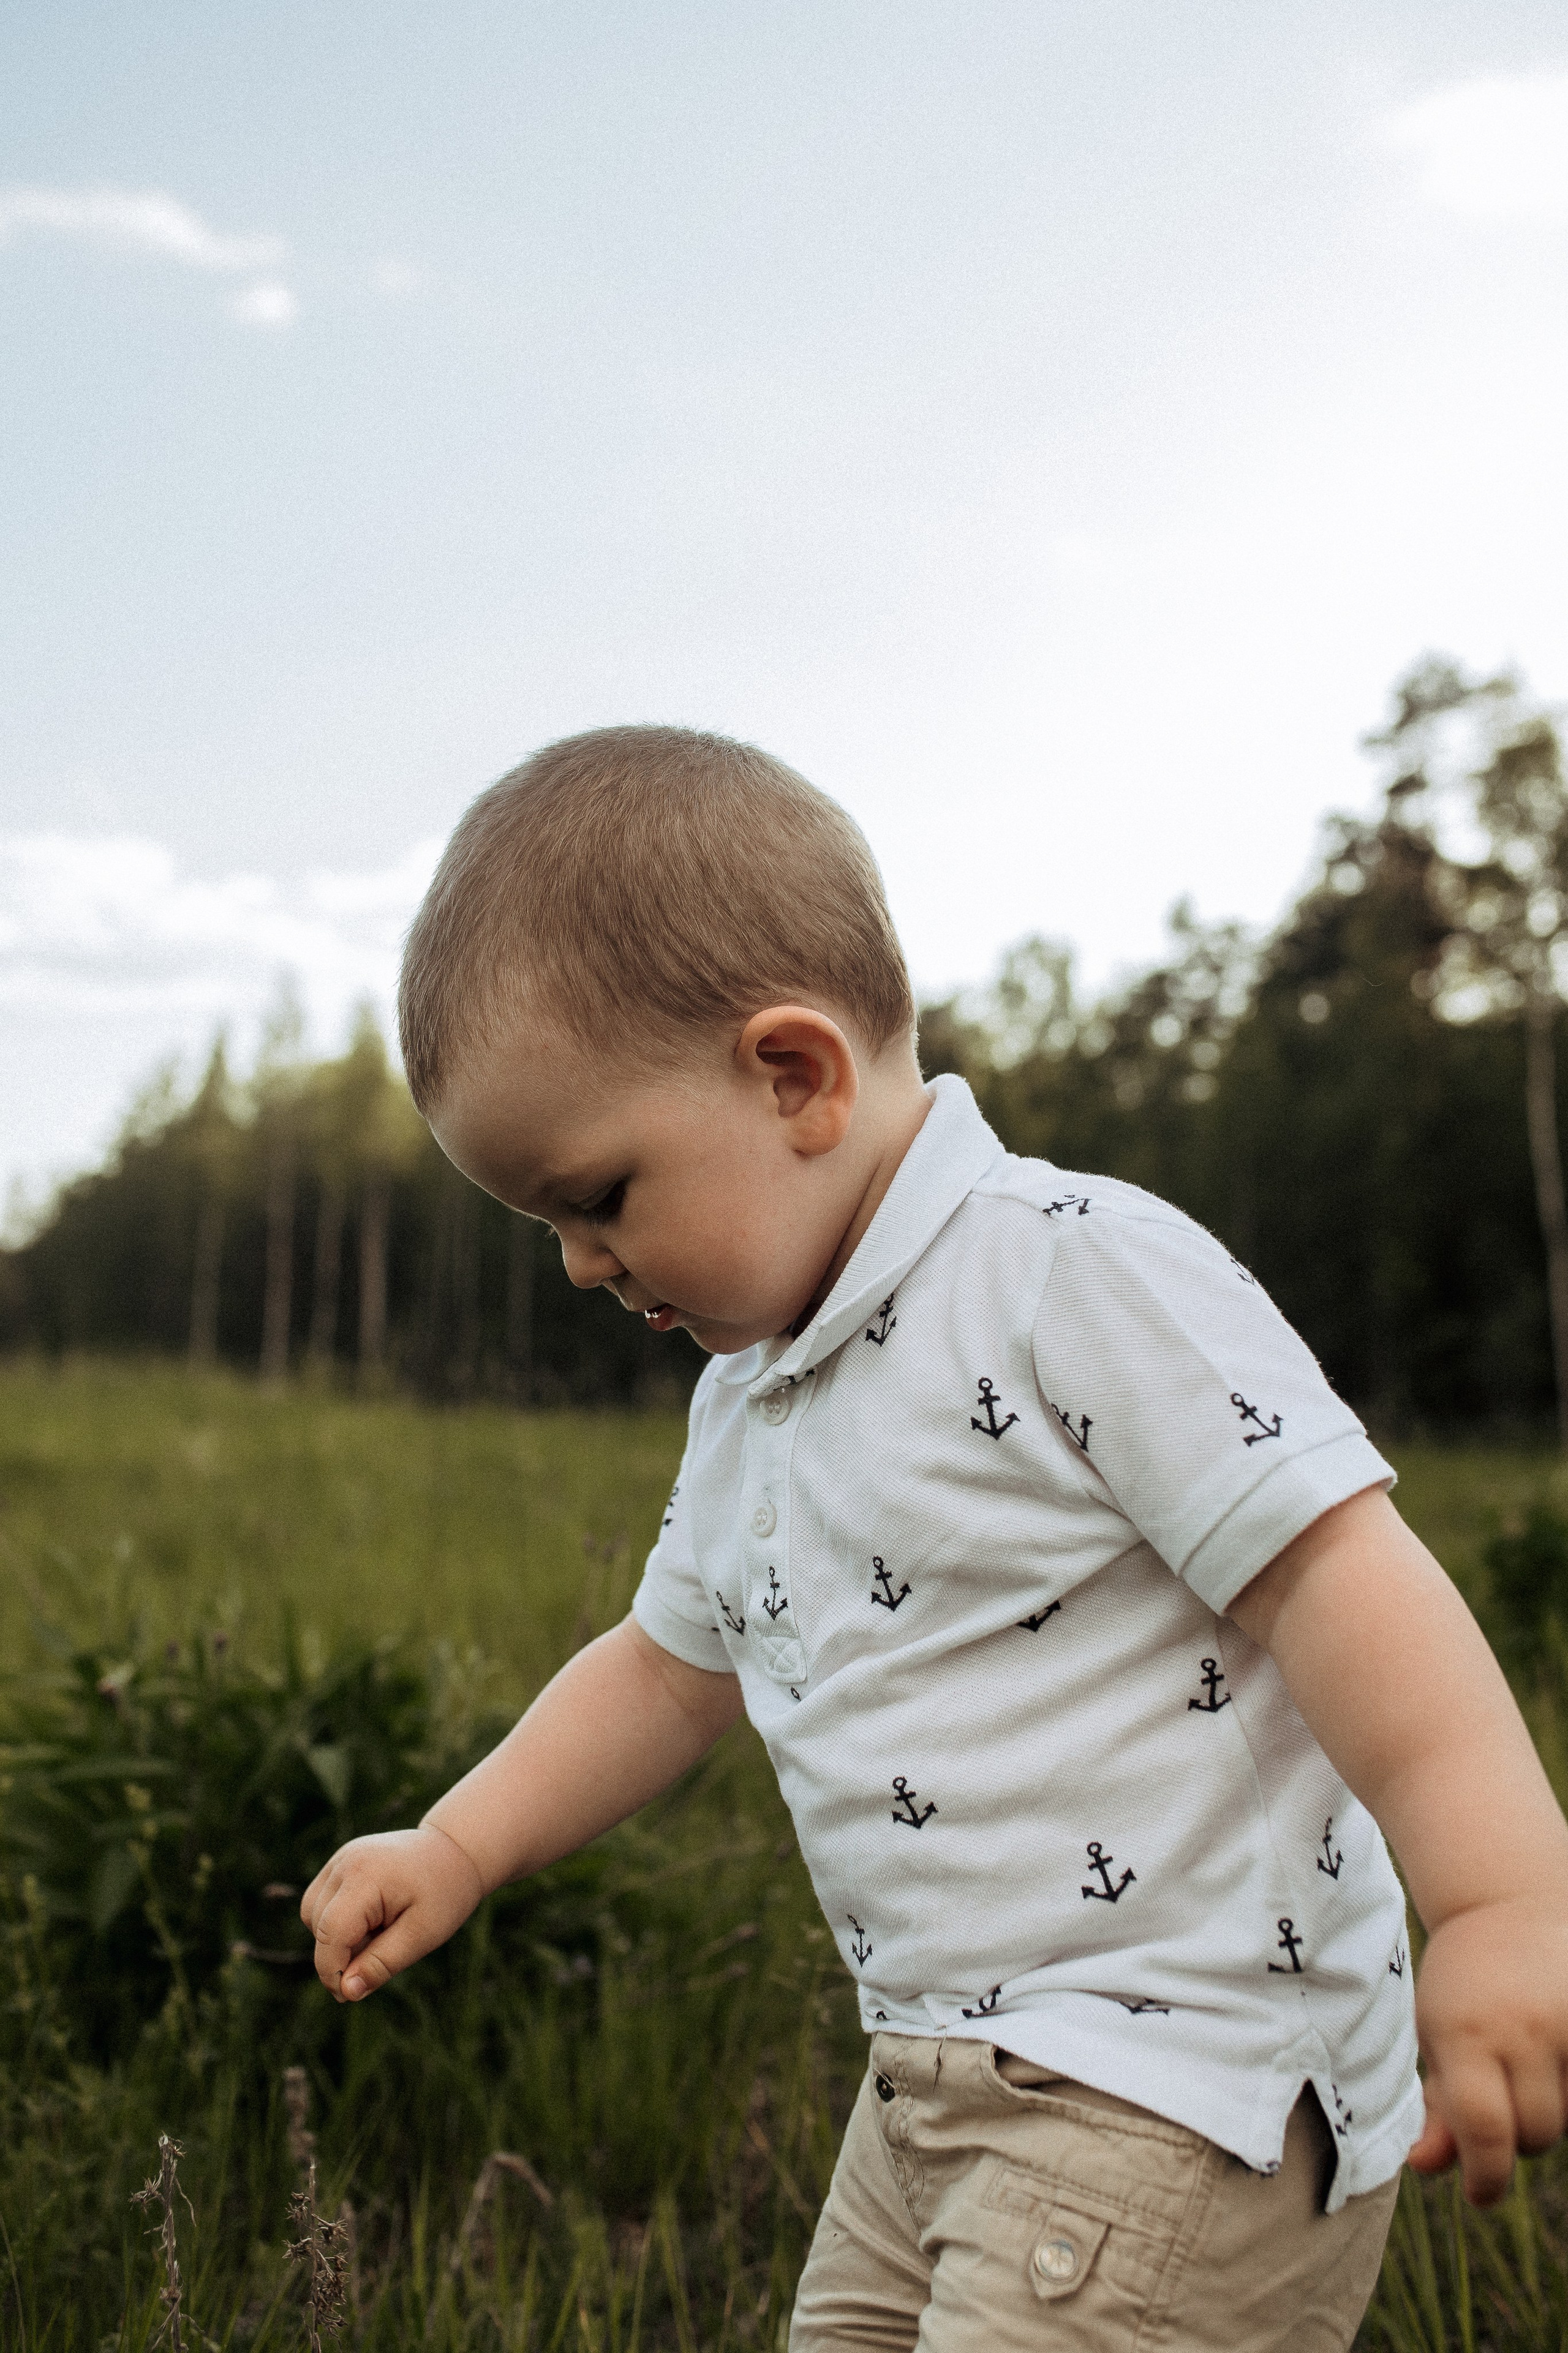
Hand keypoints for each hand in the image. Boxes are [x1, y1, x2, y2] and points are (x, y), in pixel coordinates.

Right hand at [300, 1823, 484, 2001]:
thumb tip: (346, 1991)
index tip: (350, 1995)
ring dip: (335, 1937)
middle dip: (337, 1955)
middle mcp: (345, 1862)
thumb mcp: (422, 1934)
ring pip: (312, 1913)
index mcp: (365, 1877)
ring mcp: (341, 1858)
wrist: (457, 1849)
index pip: (330, 1932)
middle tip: (377, 1962)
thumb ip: (382, 1963)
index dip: (332, 1971)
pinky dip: (337, 1920)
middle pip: (318, 1925)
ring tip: (378, 1935)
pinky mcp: (341, 1862)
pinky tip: (371, 1922)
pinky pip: (321, 1900)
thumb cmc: (445, 1892)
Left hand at [1408, 1896, 1567, 2204]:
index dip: (1484, 2177)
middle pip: (1532, 2135)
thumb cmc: (1464, 1981)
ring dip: (1547, 2110)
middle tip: (1499, 2091)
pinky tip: (1551, 2058)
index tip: (1479, 2194)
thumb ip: (1437, 2107)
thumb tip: (1425, 2167)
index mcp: (1464, 2034)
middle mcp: (1521, 2030)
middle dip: (1513, 2133)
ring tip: (1527, 2062)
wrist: (1509, 1902)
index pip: (1484, 2131)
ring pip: (1566, 2119)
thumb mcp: (1436, 2035)